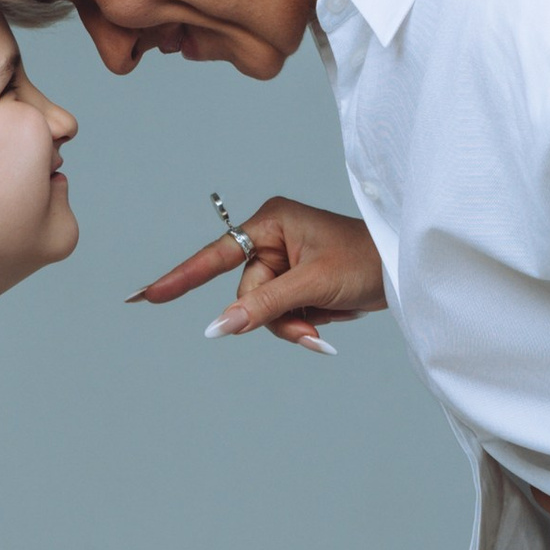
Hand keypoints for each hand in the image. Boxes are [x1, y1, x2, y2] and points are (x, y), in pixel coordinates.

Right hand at [128, 196, 385, 353]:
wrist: (405, 269)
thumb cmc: (366, 260)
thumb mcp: (311, 285)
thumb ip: (262, 307)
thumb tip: (219, 327)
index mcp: (271, 222)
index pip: (215, 256)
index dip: (179, 278)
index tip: (145, 296)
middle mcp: (272, 238)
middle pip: (248, 295)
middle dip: (278, 317)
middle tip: (313, 325)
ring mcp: (284, 261)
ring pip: (264, 311)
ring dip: (295, 325)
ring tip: (326, 324)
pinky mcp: (296, 281)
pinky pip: (282, 314)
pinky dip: (304, 323)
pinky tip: (331, 316)